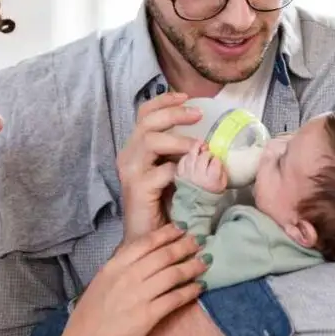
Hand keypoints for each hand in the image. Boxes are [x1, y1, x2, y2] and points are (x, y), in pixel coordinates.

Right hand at [56, 224, 207, 335]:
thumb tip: (141, 255)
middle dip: (185, 246)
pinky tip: (200, 287)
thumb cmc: (90, 316)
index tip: (181, 228)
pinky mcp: (149, 315)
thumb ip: (120, 267)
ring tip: (205, 262)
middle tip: (199, 240)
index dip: (166, 233)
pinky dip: (190, 291)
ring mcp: (139, 295)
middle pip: (164, 255)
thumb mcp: (101, 282)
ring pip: (173, 274)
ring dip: (192, 266)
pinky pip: (175, 298)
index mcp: (115, 266)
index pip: (145, 242)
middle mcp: (128, 277)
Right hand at [117, 92, 201, 242]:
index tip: (187, 96)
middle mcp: (129, 155)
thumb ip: (179, 154)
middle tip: (198, 114)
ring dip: (178, 140)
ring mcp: (131, 172)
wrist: (148, 238)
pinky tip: (189, 177)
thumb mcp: (172, 172)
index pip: (145, 114)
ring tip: (199, 146)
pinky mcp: (137, 189)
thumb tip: (205, 139)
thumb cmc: (163, 205)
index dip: (164, 101)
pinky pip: (161, 171)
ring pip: (150, 141)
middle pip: (147, 121)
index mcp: (136, 148)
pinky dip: (178, 170)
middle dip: (174, 113)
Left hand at [176, 141, 227, 193]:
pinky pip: (182, 160)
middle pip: (203, 157)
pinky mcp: (179, 174)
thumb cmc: (210, 194)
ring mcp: (187, 174)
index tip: (216, 158)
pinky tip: (191, 153)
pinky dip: (187, 155)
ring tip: (199, 144)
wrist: (194, 204)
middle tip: (208, 150)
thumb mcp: (222, 185)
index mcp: (211, 180)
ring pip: (191, 156)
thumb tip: (219, 159)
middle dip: (207, 151)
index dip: (216, 157)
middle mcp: (199, 176)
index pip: (215, 162)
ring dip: (196, 148)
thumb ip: (222, 172)